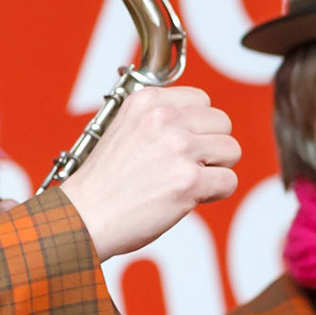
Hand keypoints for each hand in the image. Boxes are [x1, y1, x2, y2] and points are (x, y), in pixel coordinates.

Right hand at [56, 86, 239, 260]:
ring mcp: (178, 148)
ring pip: (231, 149)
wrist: (84, 215)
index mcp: (146, 101)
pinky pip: (228, 181)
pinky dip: (215, 193)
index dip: (196, 125)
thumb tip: (199, 122)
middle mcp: (164, 119)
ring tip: (188, 180)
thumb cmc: (103, 180)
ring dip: (216, 168)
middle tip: (186, 165)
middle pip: (222, 122)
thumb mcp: (124, 128)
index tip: (181, 143)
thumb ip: (159, 118)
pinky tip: (190, 197)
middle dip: (210, 145)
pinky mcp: (189, 180)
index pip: (201, 99)